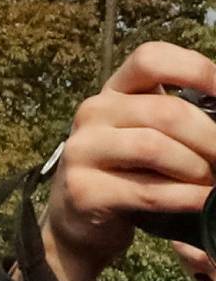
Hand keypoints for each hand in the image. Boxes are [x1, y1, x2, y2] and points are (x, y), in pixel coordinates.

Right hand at [44, 42, 215, 280]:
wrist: (77, 221)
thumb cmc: (123, 172)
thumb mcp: (143, 132)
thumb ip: (173, 116)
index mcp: (112, 90)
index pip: (151, 59)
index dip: (195, 70)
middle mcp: (92, 113)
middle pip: (164, 111)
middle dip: (208, 135)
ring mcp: (82, 152)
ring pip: (154, 148)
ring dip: (194, 167)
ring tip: (210, 181)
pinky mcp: (84, 191)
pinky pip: (146, 191)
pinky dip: (184, 197)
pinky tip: (202, 201)